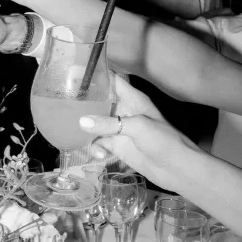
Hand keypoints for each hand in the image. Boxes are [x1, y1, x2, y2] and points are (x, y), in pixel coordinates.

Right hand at [79, 76, 195, 188]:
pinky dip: (96, 148)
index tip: (73, 72)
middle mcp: (123, 110)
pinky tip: (100, 155)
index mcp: (132, 98)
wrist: (177, 169)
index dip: (95, 74)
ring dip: (86, 129)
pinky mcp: (117, 146)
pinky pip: (99, 143)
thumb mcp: (137, 127)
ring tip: (78, 134)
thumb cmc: (163, 140)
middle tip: (63, 104)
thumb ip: (109, 123)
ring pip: (94, 123)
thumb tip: (81, 122)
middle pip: (98, 101)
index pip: (112, 79)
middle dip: (83, 103)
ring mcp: (119, 129)